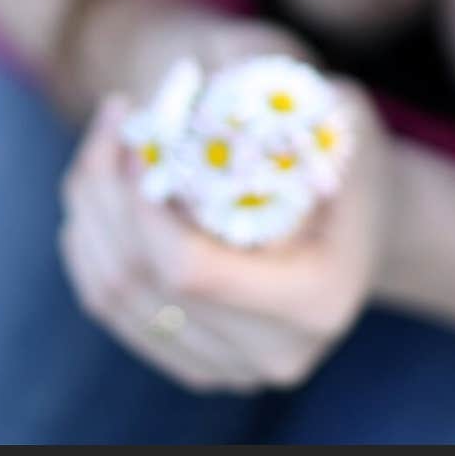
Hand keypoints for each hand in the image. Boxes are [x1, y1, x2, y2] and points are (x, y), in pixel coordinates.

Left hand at [57, 76, 392, 391]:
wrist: (365, 220)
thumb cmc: (352, 155)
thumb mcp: (343, 112)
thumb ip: (286, 101)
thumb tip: (203, 85)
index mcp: (314, 300)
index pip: (190, 269)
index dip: (143, 202)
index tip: (141, 131)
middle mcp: (272, 355)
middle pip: (141, 282)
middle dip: (105, 191)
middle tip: (114, 120)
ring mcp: (229, 370)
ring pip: (111, 295)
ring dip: (89, 209)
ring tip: (105, 141)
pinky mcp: (194, 364)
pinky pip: (110, 307)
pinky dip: (90, 242)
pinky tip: (99, 188)